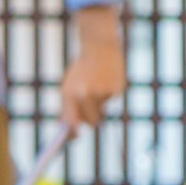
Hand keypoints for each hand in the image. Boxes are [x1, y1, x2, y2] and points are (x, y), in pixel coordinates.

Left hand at [59, 4, 126, 131]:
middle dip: (90, 121)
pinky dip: (108, 96)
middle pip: (91, 122)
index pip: (71, 120)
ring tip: (96, 89)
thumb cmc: (81, 70)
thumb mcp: (70, 85)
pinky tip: (106, 81)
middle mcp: (85, 95)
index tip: (74, 136)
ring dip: (99, 107)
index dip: (72, 132)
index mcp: (70, 93)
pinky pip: (111, 102)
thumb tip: (70, 130)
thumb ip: (69, 106)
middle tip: (89, 115)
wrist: (99, 48)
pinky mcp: (116, 90)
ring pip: (102, 112)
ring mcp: (102, 93)